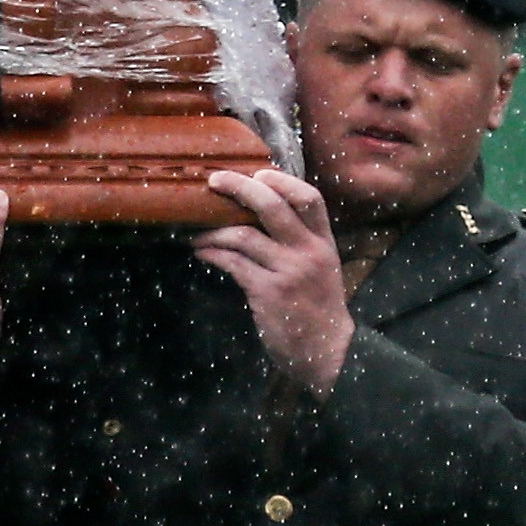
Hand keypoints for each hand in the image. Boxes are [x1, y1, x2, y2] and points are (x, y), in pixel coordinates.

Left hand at [192, 170, 353, 394]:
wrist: (328, 352)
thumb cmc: (319, 309)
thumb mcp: (321, 269)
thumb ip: (300, 243)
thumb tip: (260, 216)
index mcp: (324, 243)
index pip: (310, 198)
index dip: (282, 181)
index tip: (258, 173)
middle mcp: (308, 252)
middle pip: (272, 206)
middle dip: (239, 187)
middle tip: (215, 180)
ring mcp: (288, 271)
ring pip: (243, 235)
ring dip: (214, 230)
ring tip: (197, 233)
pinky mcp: (268, 292)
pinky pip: (233, 263)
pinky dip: (212, 254)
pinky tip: (201, 252)